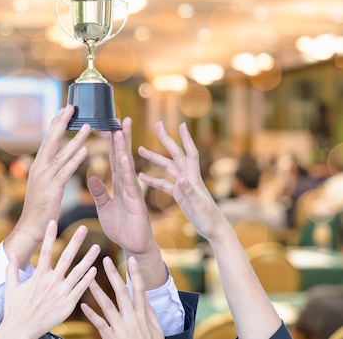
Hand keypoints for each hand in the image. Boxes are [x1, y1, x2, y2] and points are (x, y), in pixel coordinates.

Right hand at [0, 220, 98, 338]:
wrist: (21, 330)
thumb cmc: (15, 309)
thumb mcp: (11, 287)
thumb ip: (12, 269)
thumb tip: (11, 254)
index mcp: (39, 275)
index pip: (46, 250)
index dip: (50, 234)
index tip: (54, 221)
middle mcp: (51, 281)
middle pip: (66, 256)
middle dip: (76, 241)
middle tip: (84, 228)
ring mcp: (61, 293)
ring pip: (78, 272)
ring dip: (89, 258)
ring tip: (97, 247)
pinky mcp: (68, 304)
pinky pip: (81, 289)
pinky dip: (88, 279)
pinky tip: (95, 270)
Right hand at [5, 105, 90, 264]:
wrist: (31, 227)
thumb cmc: (39, 207)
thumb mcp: (43, 184)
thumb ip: (49, 170)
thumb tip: (55, 160)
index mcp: (38, 165)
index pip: (48, 139)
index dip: (55, 124)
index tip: (63, 109)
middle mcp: (39, 167)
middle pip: (51, 139)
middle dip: (61, 122)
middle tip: (71, 106)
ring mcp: (45, 177)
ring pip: (62, 153)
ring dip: (75, 138)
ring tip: (87, 126)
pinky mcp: (52, 188)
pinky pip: (66, 170)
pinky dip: (75, 159)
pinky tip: (85, 150)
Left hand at [81, 257, 163, 338]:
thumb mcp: (157, 331)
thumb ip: (151, 315)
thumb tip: (146, 299)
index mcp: (143, 315)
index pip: (140, 289)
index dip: (135, 273)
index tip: (130, 258)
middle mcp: (132, 318)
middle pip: (121, 292)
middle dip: (113, 274)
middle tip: (105, 259)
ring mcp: (121, 327)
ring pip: (107, 305)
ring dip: (97, 290)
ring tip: (88, 278)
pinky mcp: (112, 337)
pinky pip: (100, 324)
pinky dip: (91, 315)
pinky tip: (83, 305)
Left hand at [87, 117, 165, 287]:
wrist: (133, 247)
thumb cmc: (121, 228)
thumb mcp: (104, 209)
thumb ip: (99, 193)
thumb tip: (91, 177)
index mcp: (118, 185)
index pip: (114, 159)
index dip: (112, 143)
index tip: (110, 126)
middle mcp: (126, 184)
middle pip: (122, 157)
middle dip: (122, 138)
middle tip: (122, 118)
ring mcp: (132, 192)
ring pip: (127, 166)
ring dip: (124, 148)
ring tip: (121, 131)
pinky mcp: (136, 202)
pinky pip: (129, 183)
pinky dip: (126, 170)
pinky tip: (124, 158)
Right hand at [137, 121, 226, 240]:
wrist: (214, 230)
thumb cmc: (209, 219)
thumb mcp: (198, 207)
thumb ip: (189, 192)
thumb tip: (180, 179)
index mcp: (193, 179)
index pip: (189, 154)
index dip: (186, 139)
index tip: (180, 124)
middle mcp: (188, 178)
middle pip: (175, 155)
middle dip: (166, 140)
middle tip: (157, 125)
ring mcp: (183, 186)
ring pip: (167, 167)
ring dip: (154, 158)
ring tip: (140, 149)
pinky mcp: (179, 195)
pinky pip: (164, 184)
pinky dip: (153, 180)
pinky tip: (141, 177)